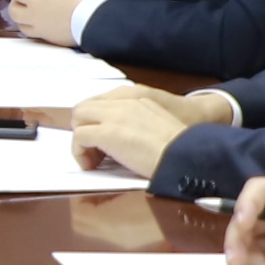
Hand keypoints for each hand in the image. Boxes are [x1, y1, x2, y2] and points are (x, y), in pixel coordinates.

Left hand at [7, 0, 97, 44]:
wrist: (96, 19)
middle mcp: (34, 17)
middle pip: (13, 10)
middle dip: (15, 1)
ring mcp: (43, 30)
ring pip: (22, 25)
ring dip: (22, 17)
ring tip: (29, 10)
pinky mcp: (53, 40)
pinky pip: (36, 35)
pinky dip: (34, 27)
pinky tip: (42, 22)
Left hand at [66, 83, 215, 175]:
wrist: (187, 156)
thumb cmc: (179, 148)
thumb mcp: (159, 125)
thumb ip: (139, 123)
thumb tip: (123, 138)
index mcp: (138, 99)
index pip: (100, 103)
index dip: (95, 122)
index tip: (101, 142)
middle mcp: (124, 102)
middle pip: (84, 108)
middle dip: (83, 129)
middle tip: (95, 152)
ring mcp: (115, 116)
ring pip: (78, 119)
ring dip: (81, 141)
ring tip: (95, 160)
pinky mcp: (108, 133)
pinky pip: (79, 137)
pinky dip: (80, 153)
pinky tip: (93, 165)